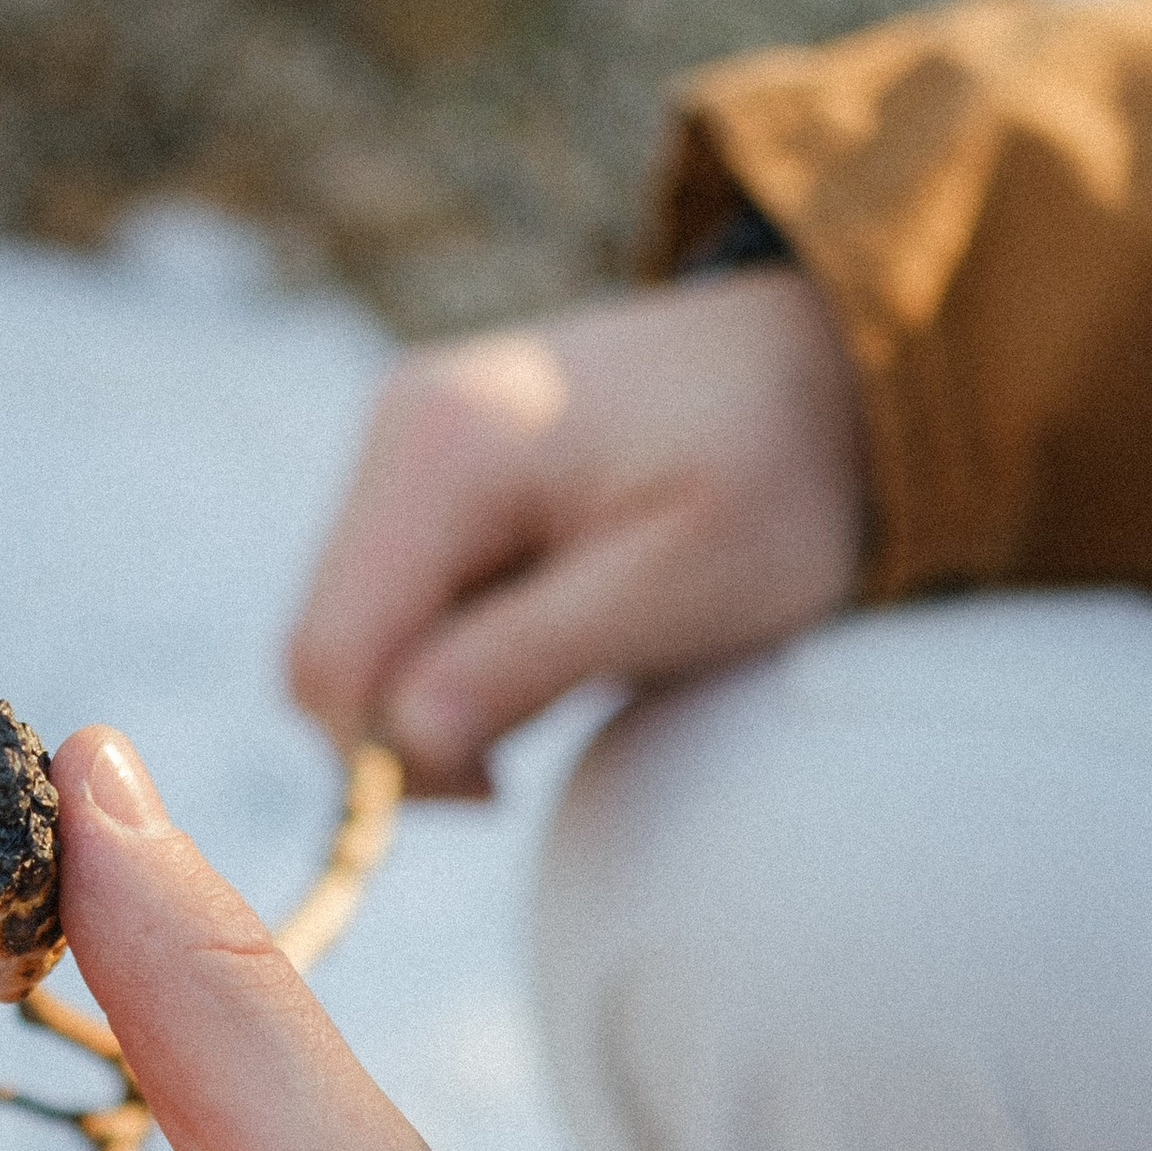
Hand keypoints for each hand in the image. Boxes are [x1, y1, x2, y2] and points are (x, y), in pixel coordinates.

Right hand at [287, 271, 864, 795]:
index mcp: (445, 449)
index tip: (497, 791)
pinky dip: (452, 648)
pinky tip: (546, 629)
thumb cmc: (775, 476)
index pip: (332, 659)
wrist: (824, 359)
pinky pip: (393, 599)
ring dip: (439, 689)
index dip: (385, 760)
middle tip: (529, 757)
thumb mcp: (678, 588)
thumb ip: (530, 659)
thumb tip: (401, 742)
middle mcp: (398, 426)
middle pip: (327, 649)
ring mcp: (405, 439)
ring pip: (355, 632)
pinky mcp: (426, 465)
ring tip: (566, 667)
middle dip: (410, 730)